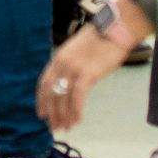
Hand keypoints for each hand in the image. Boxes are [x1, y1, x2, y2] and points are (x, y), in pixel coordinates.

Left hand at [39, 0, 147, 131]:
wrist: (115, 29)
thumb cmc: (100, 40)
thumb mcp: (78, 51)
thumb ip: (71, 66)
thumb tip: (69, 84)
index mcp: (58, 57)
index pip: (44, 82)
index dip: (42, 100)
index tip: (42, 115)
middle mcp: (62, 63)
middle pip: (52, 93)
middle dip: (52, 113)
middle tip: (55, 128)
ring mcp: (74, 68)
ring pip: (63, 98)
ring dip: (64, 116)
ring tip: (67, 128)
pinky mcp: (87, 73)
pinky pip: (77, 97)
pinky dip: (76, 111)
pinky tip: (78, 120)